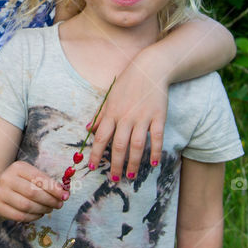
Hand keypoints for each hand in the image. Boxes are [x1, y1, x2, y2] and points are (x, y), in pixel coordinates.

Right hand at [0, 161, 68, 222]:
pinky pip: (20, 216)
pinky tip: (39, 214)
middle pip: (33, 193)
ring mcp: (1, 194)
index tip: (65, 195)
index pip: (39, 178)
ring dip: (43, 209)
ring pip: (27, 206)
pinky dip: (33, 217)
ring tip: (50, 209)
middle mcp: (7, 179)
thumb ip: (44, 182)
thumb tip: (63, 193)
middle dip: (50, 200)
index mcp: (17, 167)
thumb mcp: (27, 176)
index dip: (54, 188)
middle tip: (59, 204)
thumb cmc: (17, 183)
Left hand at [87, 55, 167, 180]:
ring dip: (133, 162)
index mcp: (112, 113)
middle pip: (118, 146)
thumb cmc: (128, 82)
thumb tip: (89, 129)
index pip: (100, 138)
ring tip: (130, 175)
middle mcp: (126, 117)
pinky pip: (156, 138)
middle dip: (115, 165)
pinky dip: (155, 151)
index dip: (95, 154)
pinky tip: (153, 163)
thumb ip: (100, 115)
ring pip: (136, 145)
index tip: (92, 167)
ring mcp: (143, 117)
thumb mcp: (110, 96)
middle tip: (114, 179)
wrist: (150, 68)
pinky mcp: (158, 116)